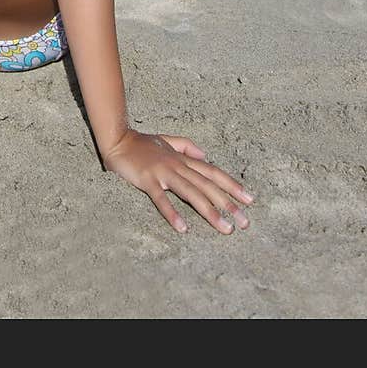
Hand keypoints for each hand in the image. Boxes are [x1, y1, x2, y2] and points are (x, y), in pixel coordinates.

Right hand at [102, 129, 254, 233]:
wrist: (117, 139)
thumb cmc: (141, 143)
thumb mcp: (166, 141)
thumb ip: (186, 146)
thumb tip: (205, 154)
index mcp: (182, 159)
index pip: (213, 172)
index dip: (232, 185)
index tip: (249, 200)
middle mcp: (177, 165)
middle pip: (207, 185)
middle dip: (228, 204)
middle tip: (244, 222)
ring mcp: (163, 172)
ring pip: (191, 193)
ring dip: (209, 211)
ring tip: (224, 228)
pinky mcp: (147, 180)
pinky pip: (161, 199)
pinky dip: (172, 213)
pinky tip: (183, 228)